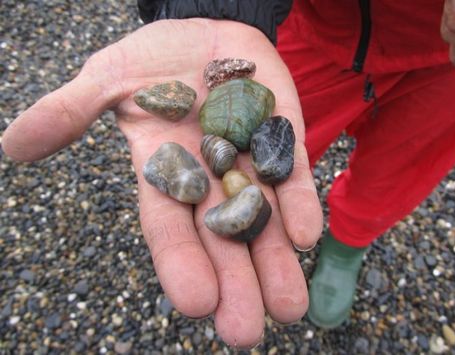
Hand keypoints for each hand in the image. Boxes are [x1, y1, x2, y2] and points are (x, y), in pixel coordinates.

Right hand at [2, 19, 322, 347]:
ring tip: (289, 306)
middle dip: (234, 282)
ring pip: (263, 219)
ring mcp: (248, 161)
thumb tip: (14, 144)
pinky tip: (307, 236)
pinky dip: (299, 203)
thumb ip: (70, 110)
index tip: (194, 303)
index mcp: (165, 173)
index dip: (180, 263)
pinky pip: (292, 175)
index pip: (169, 226)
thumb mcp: (108, 79)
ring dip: (276, 260)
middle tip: (244, 331)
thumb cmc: (155, 59)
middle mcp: (208, 179)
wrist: (206, 35)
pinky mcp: (282, 139)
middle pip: (221, 238)